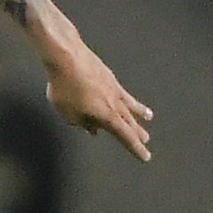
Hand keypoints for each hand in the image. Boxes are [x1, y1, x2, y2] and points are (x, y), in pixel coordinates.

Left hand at [45, 38, 153, 160]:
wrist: (67, 56)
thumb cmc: (65, 86)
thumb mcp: (67, 112)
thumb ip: (81, 123)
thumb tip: (92, 128)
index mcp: (107, 115)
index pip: (125, 136)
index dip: (135, 148)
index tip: (145, 156)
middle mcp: (115, 102)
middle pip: (129, 121)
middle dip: (137, 132)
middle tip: (146, 140)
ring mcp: (114, 87)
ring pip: (129, 104)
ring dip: (139, 112)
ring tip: (148, 116)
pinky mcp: (108, 75)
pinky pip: (121, 91)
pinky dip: (125, 98)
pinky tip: (123, 97)